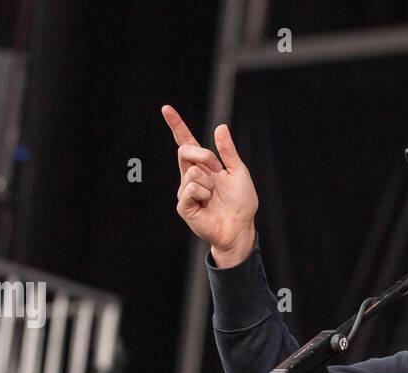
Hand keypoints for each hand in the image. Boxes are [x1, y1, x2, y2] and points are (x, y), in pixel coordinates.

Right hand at [161, 104, 257, 266]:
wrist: (240, 228)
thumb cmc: (241, 204)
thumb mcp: (238, 172)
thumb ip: (228, 151)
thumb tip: (220, 127)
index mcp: (203, 167)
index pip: (186, 143)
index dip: (176, 125)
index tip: (166, 108)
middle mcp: (190, 176)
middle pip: (185, 150)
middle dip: (204, 156)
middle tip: (217, 172)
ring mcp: (185, 191)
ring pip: (192, 172)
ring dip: (209, 182)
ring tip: (215, 197)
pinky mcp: (183, 206)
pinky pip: (190, 188)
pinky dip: (203, 193)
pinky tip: (207, 204)